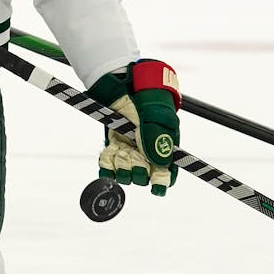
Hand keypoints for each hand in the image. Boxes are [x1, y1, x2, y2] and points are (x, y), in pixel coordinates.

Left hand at [90, 60, 180, 194]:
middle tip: (133, 157)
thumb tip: (160, 165)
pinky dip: (106, 166)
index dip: (162, 183)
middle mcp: (147, 152)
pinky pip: (109, 164)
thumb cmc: (147, 99)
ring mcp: (129, 149)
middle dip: (139, 172)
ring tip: (121, 153)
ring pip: (126, 173)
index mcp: (166, 148)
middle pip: (144, 177)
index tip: (156, 188)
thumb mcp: (156, 116)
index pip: (167, 174)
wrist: (123, 85)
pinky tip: (107, 162)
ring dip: (122, 169)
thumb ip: (157, 138)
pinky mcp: (113, 145)